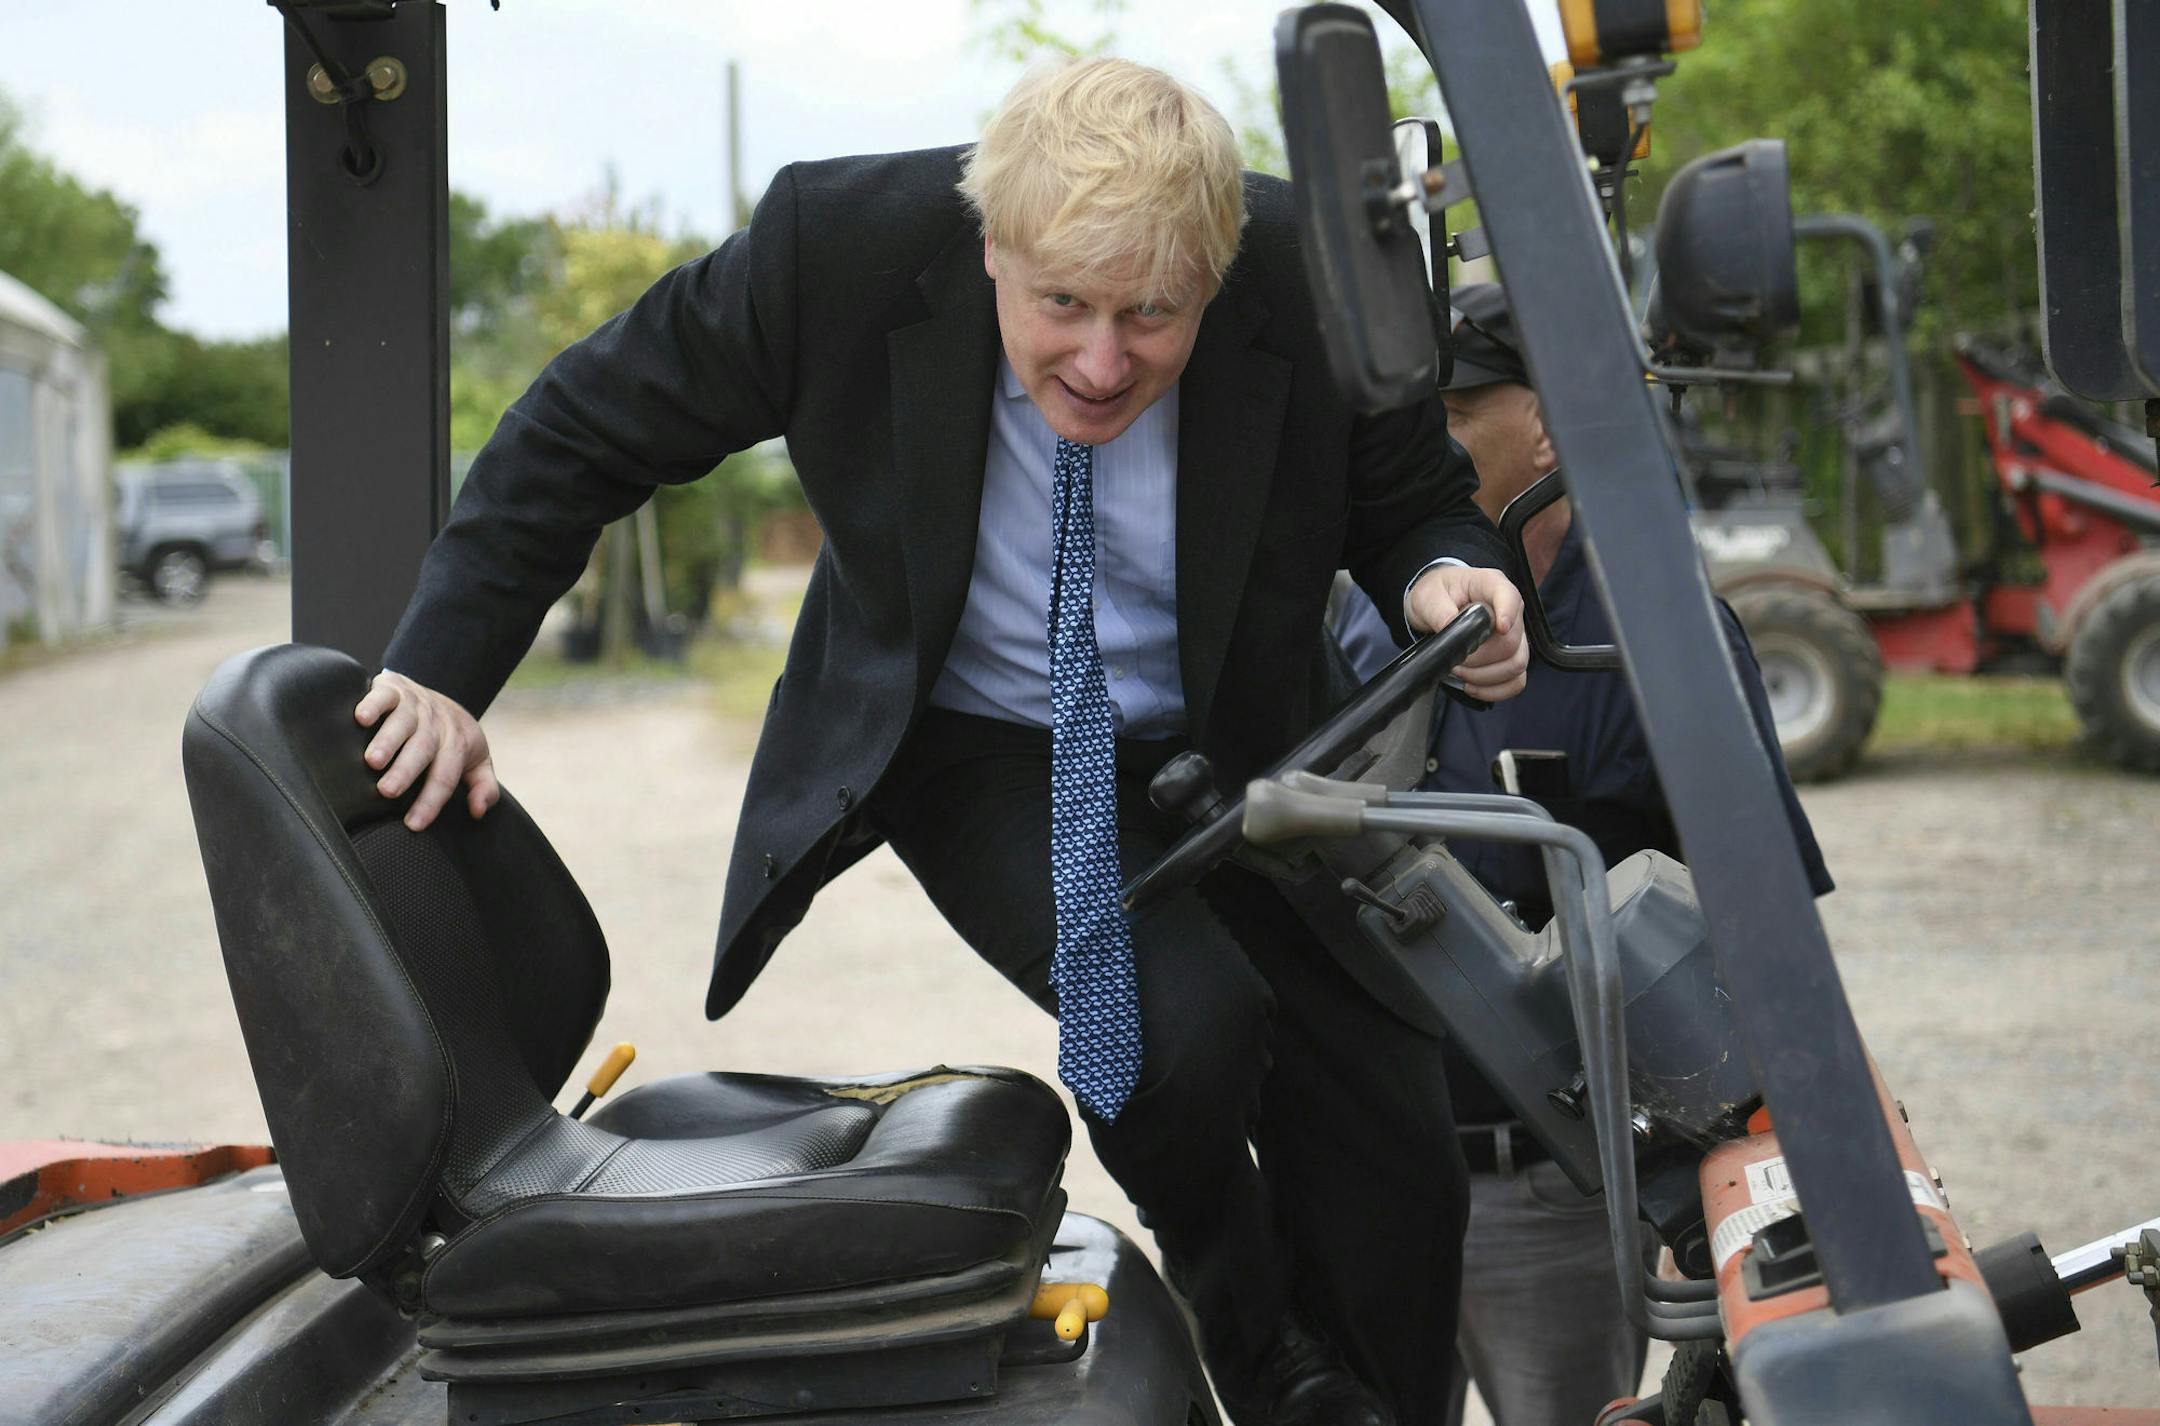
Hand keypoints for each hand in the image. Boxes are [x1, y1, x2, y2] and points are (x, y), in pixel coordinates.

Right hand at [354, 671, 499, 830]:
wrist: (438, 691)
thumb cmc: (452, 734)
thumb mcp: (477, 758)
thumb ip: (484, 786)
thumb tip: (478, 811)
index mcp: (456, 743)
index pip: (445, 776)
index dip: (431, 801)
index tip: (413, 823)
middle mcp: (435, 723)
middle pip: (423, 749)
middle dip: (406, 770)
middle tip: (388, 791)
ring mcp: (414, 704)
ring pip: (402, 723)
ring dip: (387, 741)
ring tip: (373, 760)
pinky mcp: (393, 688)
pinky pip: (384, 695)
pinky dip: (372, 704)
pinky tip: (362, 718)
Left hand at [1406, 563, 1527, 701]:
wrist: (1436, 606)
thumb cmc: (1436, 595)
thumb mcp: (1428, 596)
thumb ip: (1437, 609)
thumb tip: (1449, 625)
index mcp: (1492, 586)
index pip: (1510, 597)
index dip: (1508, 613)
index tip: (1499, 628)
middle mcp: (1510, 611)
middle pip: (1511, 642)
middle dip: (1479, 659)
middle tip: (1454, 661)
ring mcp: (1515, 636)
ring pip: (1516, 664)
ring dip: (1484, 676)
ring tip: (1459, 672)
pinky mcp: (1511, 658)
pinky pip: (1516, 681)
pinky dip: (1495, 690)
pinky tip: (1472, 686)